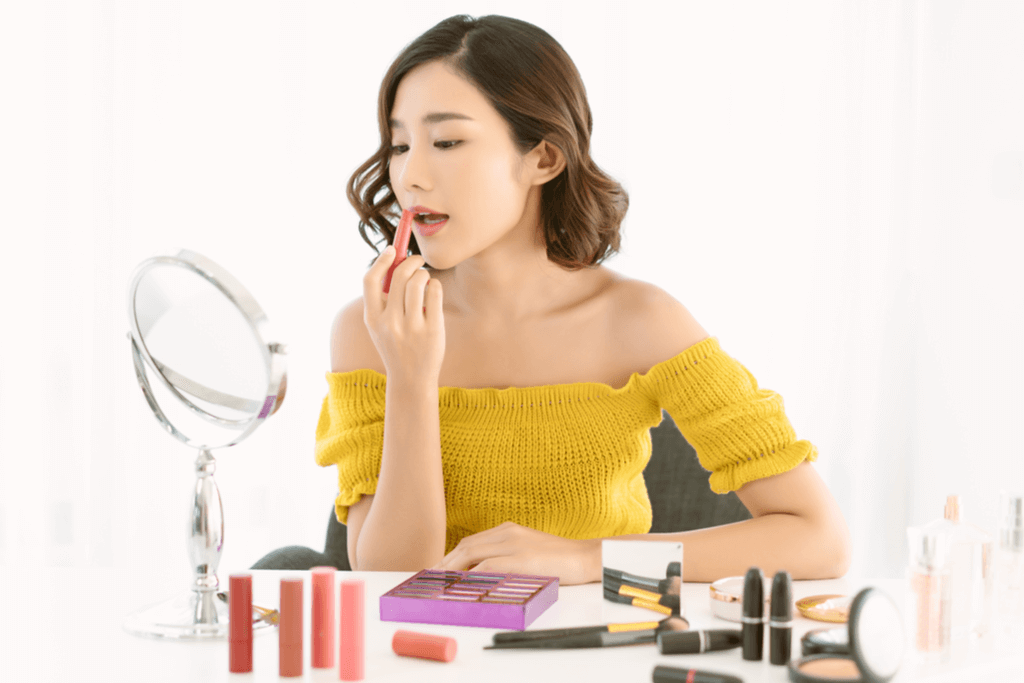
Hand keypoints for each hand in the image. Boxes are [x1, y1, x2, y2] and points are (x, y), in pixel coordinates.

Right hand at [362, 247, 444, 380]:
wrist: (411, 380)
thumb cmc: (396, 346)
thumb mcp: (379, 327)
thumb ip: (382, 300)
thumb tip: (393, 262)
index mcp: (372, 319)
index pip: (369, 280)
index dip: (381, 260)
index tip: (392, 249)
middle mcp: (390, 322)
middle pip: (398, 276)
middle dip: (410, 261)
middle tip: (418, 261)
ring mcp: (411, 327)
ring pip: (418, 282)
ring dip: (424, 273)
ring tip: (426, 278)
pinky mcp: (432, 330)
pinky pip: (434, 293)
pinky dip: (435, 285)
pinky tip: (433, 289)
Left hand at [428, 522, 599, 585]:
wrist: (587, 557)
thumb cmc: (560, 559)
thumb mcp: (529, 552)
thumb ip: (507, 557)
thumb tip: (483, 574)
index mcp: (508, 529)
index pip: (471, 542)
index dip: (451, 556)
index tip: (438, 570)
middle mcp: (507, 532)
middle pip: (465, 546)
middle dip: (445, 563)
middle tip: (430, 579)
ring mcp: (513, 543)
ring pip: (471, 554)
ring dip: (451, 569)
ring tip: (437, 584)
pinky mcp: (520, 558)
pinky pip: (487, 567)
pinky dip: (470, 576)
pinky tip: (461, 585)